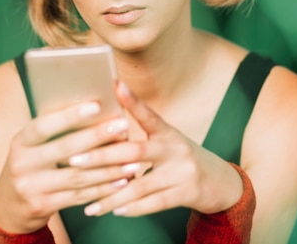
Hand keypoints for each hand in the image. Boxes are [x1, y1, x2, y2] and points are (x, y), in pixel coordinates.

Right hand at [0, 102, 131, 233]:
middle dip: (98, 136)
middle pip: (66, 149)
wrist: (10, 205)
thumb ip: (56, 130)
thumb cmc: (33, 164)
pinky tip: (122, 180)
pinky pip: (79, 195)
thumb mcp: (33, 145)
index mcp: (20, 142)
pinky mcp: (43, 205)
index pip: (44, 125)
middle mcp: (22, 164)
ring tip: (133, 159)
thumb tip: (97, 109)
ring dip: (109, 168)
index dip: (70, 116)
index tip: (97, 105)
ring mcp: (31, 187)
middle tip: (124, 126)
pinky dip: (103, 188)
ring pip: (78, 175)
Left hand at [77, 82, 244, 217]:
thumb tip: (105, 138)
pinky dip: (132, 208)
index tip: (115, 85)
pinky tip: (114, 210)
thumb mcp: (169, 143)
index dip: (132, 100)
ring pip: (140, 184)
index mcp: (168, 133)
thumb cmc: (184, 160)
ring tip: (89, 203)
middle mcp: (176, 149)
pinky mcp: (187, 193)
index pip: (148, 114)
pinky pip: (153, 203)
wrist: (221, 182)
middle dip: (101, 156)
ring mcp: (182, 172)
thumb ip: (144, 140)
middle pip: (135, 151)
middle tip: (75, 160)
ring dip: (111, 196)